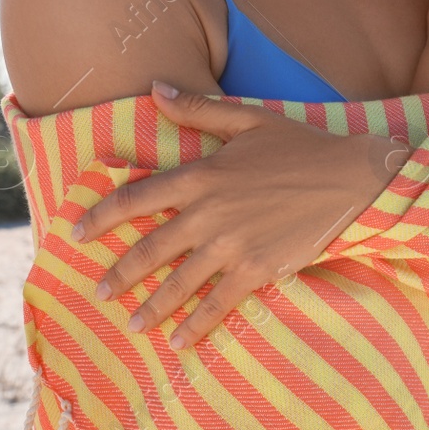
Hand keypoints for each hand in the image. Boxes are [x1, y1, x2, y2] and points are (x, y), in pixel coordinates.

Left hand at [70, 81, 407, 349]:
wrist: (352, 179)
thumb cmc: (302, 145)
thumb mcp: (250, 119)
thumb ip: (199, 109)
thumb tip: (156, 88)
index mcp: (202, 175)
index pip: (135, 199)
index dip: (101, 217)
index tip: (76, 233)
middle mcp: (208, 213)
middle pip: (149, 249)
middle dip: (120, 274)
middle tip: (99, 292)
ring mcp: (232, 245)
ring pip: (178, 283)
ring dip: (151, 307)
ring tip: (133, 324)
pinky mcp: (257, 270)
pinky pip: (217, 303)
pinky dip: (196, 325)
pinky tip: (180, 341)